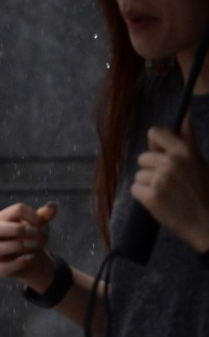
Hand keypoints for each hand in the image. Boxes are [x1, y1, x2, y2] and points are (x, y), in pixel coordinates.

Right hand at [0, 201, 57, 290]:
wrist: (33, 259)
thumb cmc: (32, 237)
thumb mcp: (40, 226)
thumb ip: (44, 216)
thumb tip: (52, 206)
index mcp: (2, 219)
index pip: (15, 211)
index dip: (32, 216)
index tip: (41, 224)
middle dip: (16, 229)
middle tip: (35, 232)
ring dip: (17, 246)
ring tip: (35, 246)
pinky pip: (2, 268)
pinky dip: (17, 263)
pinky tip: (30, 258)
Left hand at [132, 120, 208, 253]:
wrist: (208, 226)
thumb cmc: (204, 192)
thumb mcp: (199, 161)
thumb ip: (187, 137)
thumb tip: (185, 110)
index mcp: (184, 152)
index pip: (154, 132)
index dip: (157, 146)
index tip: (164, 157)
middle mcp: (170, 163)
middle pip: (143, 157)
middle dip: (153, 170)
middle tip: (171, 183)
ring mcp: (159, 179)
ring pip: (139, 175)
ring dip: (149, 185)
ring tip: (169, 195)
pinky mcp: (150, 196)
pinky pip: (135, 189)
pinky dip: (144, 197)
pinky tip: (161, 203)